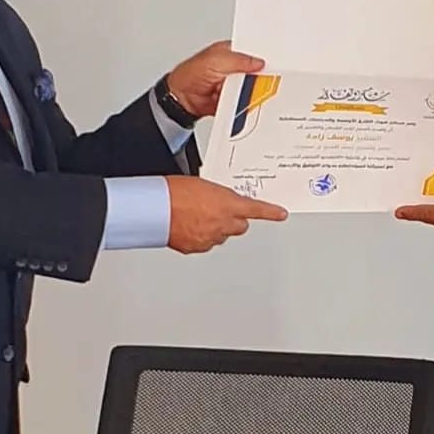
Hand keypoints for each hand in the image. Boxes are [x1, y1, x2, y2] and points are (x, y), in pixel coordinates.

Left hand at [165, 41, 263, 119]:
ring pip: (253, 87)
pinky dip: (248, 102)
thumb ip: (238, 60)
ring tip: (252, 89)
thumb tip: (258, 62)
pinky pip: (246, 100)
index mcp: (231, 52)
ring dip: (254, 90)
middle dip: (261, 75)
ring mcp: (234, 84)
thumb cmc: (190, 74)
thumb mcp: (215, 60)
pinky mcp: (234, 98)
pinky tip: (248, 100)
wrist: (181, 98)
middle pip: (256, 71)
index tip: (273, 62)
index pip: (253, 51)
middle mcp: (234, 67)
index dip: (263, 55)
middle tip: (265, 78)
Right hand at [167, 177, 286, 252]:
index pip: (257, 209)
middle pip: (240, 226)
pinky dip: (200, 237)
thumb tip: (218, 200)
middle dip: (234, 220)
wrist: (153, 209)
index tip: (281, 214)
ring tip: (195, 216)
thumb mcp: (201, 185)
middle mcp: (223, 223)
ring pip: (222, 236)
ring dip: (215, 228)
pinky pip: (205, 243)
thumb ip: (217, 195)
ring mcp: (210, 238)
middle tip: (218, 211)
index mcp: (228, 204)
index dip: (271, 212)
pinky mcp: (196, 248)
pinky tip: (187, 226)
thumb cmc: (172, 192)